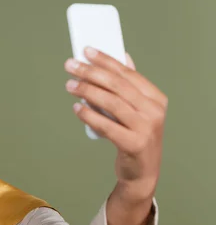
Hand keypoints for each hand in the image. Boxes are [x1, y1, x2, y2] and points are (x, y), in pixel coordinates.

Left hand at [64, 48, 166, 202]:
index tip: (86, 51)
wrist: (142, 172)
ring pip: (112, 103)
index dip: (106, 60)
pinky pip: (106, 126)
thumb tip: (122, 57)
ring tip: (69, 85)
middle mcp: (154, 111)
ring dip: (87, 91)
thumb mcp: (137, 110)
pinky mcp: (134, 144)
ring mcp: (146, 128)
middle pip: (118, 86)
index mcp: (155, 98)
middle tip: (70, 66)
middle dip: (92, 73)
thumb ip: (130, 87)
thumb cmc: (135, 137)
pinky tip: (76, 108)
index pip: (128, 74)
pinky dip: (89, 116)